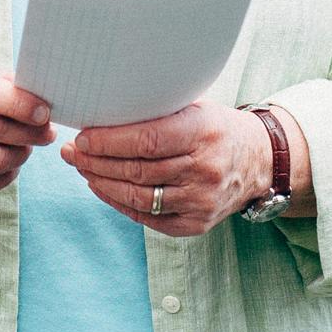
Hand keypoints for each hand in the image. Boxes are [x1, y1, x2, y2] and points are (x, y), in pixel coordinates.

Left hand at [65, 102, 268, 237]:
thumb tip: (102, 107)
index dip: (109, 142)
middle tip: (72, 153)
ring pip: (138, 197)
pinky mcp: (196, 224)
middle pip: (137, 171)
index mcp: (203, 132)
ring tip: (82, 169)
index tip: (83, 137)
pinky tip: (102, 188)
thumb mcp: (194, 108)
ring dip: (102, 183)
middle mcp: (204, 169)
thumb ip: (156, 110)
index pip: (147, 140)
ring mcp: (201, 201)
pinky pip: (148, 218)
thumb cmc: (215, 128)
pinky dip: (119, 203)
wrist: (258, 161)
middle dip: (96, 162)